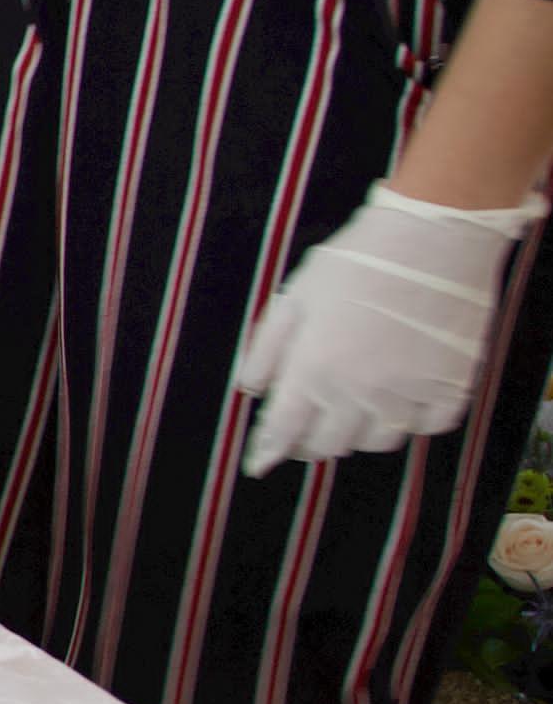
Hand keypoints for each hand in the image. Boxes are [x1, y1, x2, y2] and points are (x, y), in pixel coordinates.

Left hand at [233, 184, 542, 474]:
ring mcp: (409, 394)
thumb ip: (266, 351)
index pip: (282, 431)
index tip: (258, 465)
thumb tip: (250, 393)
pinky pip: (428, 427)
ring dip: (359, 432)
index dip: (266, 452)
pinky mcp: (452, 388)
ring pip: (377, 442)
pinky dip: (412, 420)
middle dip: (310, 440)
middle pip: (329, 445)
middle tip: (308, 423)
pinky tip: (402, 399)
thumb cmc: (356, 262)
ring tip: (354, 406)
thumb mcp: (294, 298)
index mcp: (314, 370)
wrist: (435, 238)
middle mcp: (359, 393)